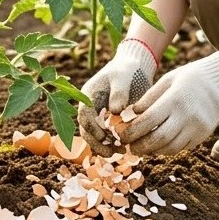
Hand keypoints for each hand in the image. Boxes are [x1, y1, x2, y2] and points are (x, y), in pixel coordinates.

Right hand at [77, 39, 157, 155]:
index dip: (93, 128)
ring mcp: (96, 112)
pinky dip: (110, 142)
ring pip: (93, 134)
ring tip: (120, 152)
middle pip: (86, 129)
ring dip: (103, 145)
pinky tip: (123, 147)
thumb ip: (119, 92)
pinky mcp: (106, 118)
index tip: (105, 138)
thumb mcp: (123, 76)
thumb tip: (115, 111)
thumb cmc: (127, 69)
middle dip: (96, 142)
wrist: (133, 66)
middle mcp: (89, 105)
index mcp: (88, 94)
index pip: (85, 115)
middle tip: (111, 153)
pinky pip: (103, 133)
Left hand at [121, 46, 218, 155]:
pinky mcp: (204, 135)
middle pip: (159, 138)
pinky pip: (183, 147)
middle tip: (130, 147)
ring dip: (154, 150)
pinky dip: (168, 149)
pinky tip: (159, 145)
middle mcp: (187, 115)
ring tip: (142, 148)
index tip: (122, 136)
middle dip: (141, 146)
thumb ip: (150, 97)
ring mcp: (198, 127)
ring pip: (171, 147)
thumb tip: (132, 114)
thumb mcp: (168, 79)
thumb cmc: (189, 77)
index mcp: (175, 99)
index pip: (149, 120)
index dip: (132, 131)